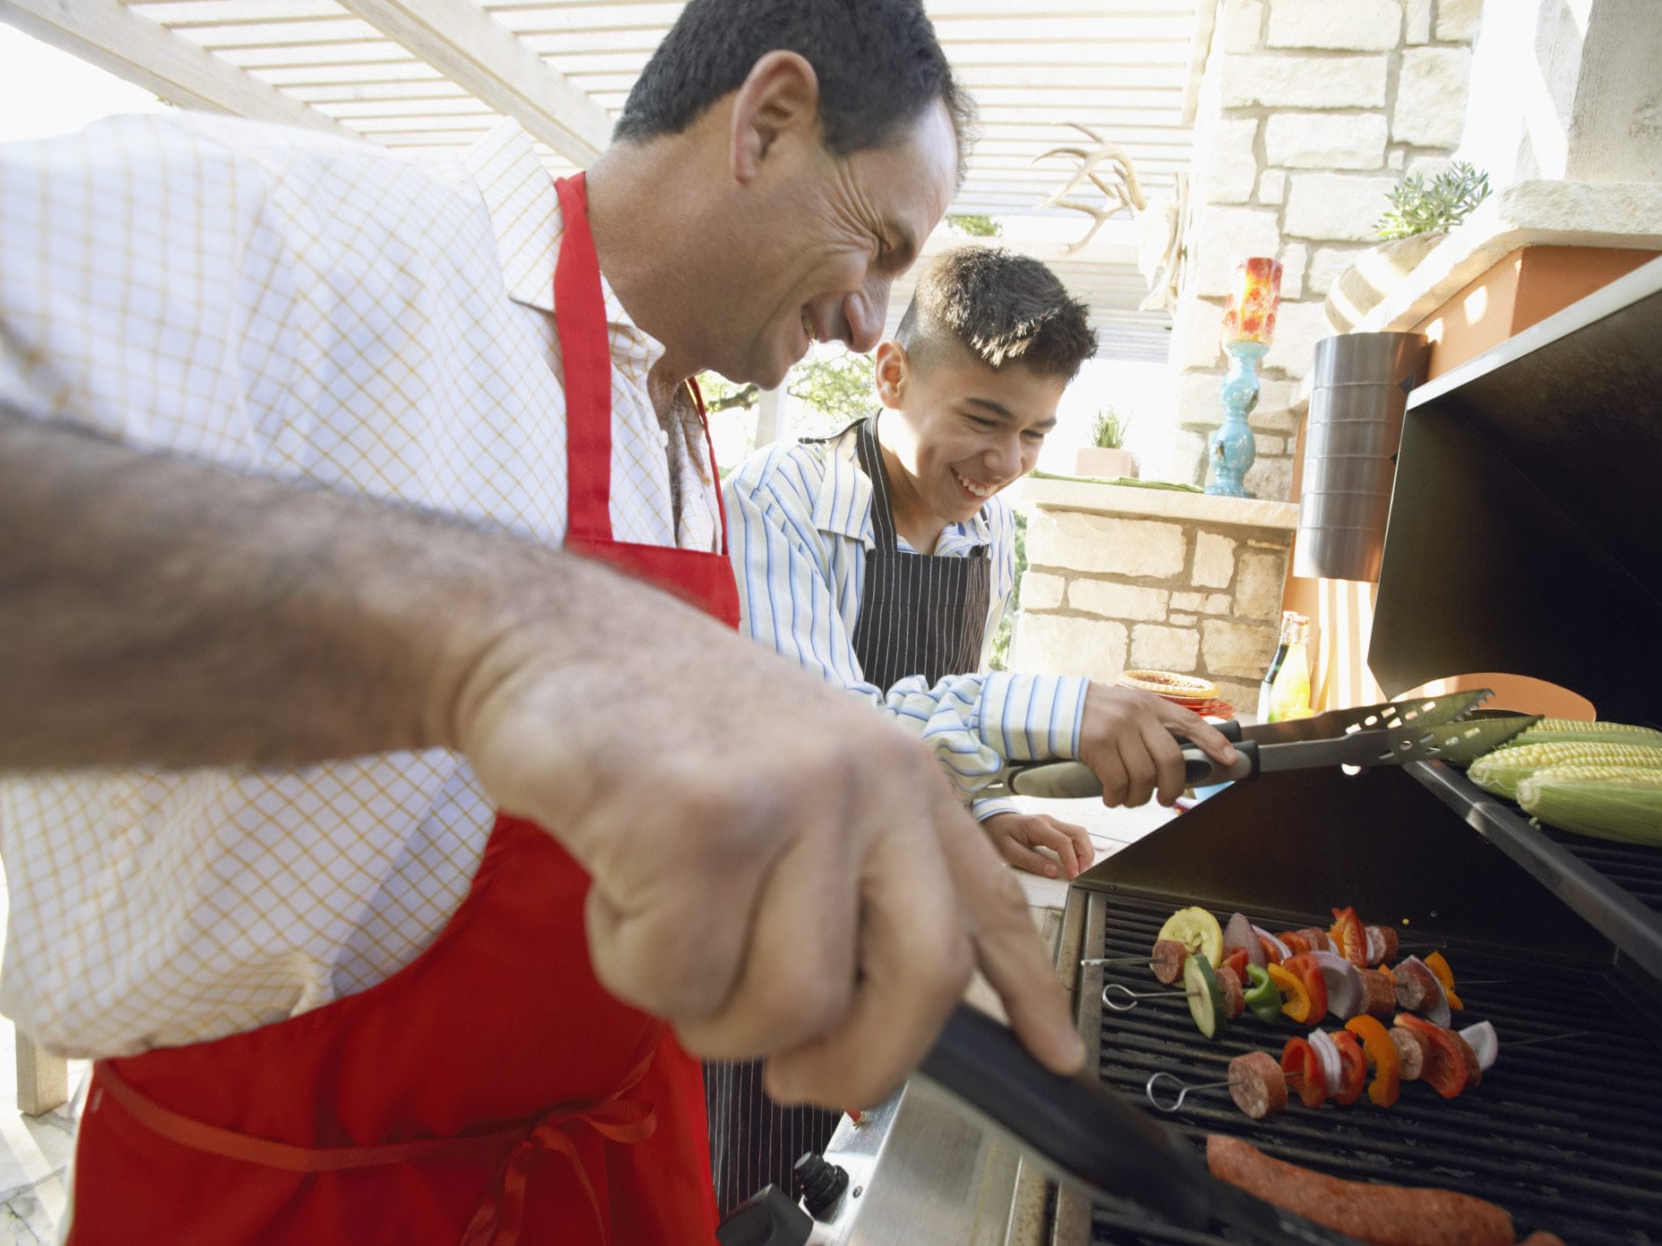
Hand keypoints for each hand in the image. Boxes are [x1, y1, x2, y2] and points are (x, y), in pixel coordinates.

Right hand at [449, 565, 1084, 1109]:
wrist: (547, 633)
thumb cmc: (664, 722)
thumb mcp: (797, 774)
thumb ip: (847, 880)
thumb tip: (865, 1023)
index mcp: (902, 777)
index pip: (989, 901)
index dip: (1029, 992)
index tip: (1059, 1057)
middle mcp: (868, 780)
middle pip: (922, 983)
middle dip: (857, 1068)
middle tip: (794, 1083)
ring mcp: (788, 796)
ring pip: (785, 1007)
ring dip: (706, 1010)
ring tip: (664, 927)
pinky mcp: (695, 821)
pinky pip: (674, 979)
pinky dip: (627, 962)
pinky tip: (614, 885)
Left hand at [981, 811, 1095, 879]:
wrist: (992, 820)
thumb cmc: (997, 834)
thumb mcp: (1008, 852)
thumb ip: (1031, 862)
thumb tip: (1053, 872)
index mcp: (1037, 826)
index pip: (1063, 842)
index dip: (1072, 860)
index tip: (1073, 876)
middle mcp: (1048, 821)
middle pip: (1078, 834)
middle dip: (1085, 855)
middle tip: (1082, 874)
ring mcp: (1052, 822)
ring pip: (1079, 833)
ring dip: (1085, 851)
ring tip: (1082, 869)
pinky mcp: (1053, 827)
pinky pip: (1073, 835)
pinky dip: (1080, 848)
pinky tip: (1077, 861)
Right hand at [1074, 685, 1239, 807]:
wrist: (1053, 708)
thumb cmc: (1094, 717)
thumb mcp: (1127, 710)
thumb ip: (1151, 729)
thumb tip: (1175, 764)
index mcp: (1150, 705)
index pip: (1190, 722)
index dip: (1213, 742)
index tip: (1230, 759)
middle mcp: (1138, 713)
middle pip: (1171, 760)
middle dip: (1171, 788)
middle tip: (1164, 798)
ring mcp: (1118, 727)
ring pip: (1144, 776)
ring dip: (1138, 797)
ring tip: (1128, 799)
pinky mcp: (1097, 742)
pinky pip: (1117, 782)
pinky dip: (1116, 797)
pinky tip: (1111, 796)